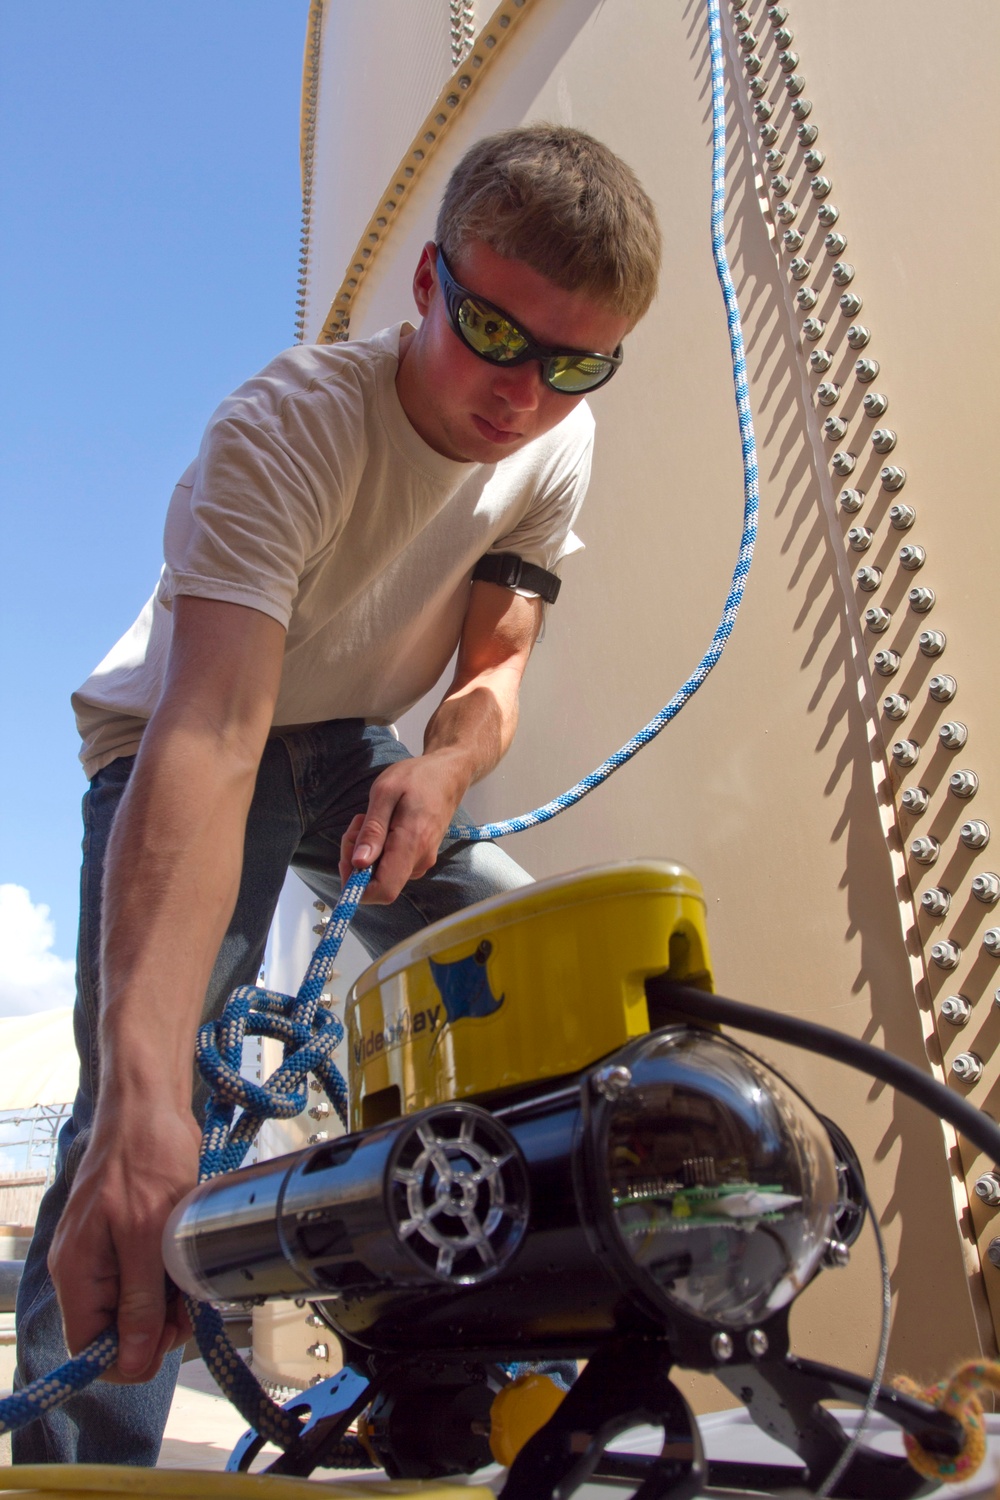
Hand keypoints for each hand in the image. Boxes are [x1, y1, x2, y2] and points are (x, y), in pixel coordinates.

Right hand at [49, 1102, 201, 1381]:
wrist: (150, 1104)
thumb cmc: (144, 1156)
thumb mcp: (146, 1235)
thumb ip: (139, 1300)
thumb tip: (134, 1360)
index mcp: (76, 1272)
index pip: (89, 1348)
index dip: (129, 1356)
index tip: (167, 1336)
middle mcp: (84, 1268)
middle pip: (114, 1330)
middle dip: (154, 1327)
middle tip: (189, 1304)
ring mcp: (105, 1252)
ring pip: (134, 1304)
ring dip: (166, 1303)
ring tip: (192, 1278)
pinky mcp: (128, 1236)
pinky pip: (144, 1277)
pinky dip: (168, 1277)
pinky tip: (185, 1261)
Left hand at [339, 750, 468, 902]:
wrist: (448, 773)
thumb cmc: (417, 777)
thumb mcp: (385, 792)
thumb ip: (372, 830)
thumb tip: (358, 863)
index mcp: (412, 845)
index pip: (383, 890)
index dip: (357, 886)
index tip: (348, 857)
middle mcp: (419, 861)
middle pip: (376, 883)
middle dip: (356, 859)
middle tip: (357, 824)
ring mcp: (421, 861)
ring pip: (381, 873)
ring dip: (366, 851)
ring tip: (370, 818)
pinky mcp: (420, 858)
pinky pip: (391, 864)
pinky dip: (378, 849)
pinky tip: (381, 824)